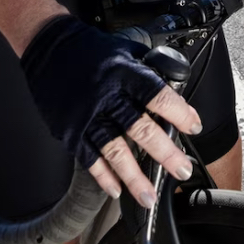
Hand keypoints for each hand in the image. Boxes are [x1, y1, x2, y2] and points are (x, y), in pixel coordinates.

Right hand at [20, 15, 200, 207]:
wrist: (49, 47)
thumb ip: (148, 71)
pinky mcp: (69, 130)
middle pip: (140, 129)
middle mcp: (106, 96)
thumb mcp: (126, 49)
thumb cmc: (91, 49)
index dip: (179, 113)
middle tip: (181, 170)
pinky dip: (103, 176)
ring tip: (149, 195)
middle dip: (164, 153)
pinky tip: (116, 190)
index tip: (194, 127)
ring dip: (134, 176)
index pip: (157, 96)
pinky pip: (88, 158)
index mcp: (124, 73)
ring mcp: (86, 115)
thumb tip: (173, 91)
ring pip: (114, 150)